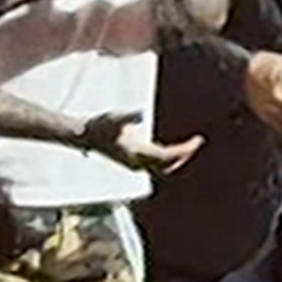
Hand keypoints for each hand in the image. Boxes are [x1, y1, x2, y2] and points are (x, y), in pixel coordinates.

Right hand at [80, 110, 204, 174]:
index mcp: (136, 154)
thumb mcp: (114, 118)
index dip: (184, 150)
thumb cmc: (100, 126)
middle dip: (184, 156)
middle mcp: (137, 163)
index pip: (167, 157)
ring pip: (163, 168)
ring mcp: (135, 164)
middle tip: (196, 142)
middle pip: (168, 166)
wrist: (85, 136)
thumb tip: (140, 113)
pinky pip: (157, 165)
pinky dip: (170, 158)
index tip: (197, 141)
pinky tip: (176, 149)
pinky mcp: (134, 161)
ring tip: (191, 145)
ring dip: (178, 158)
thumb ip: (128, 116)